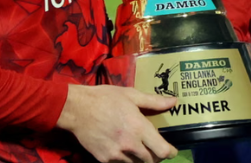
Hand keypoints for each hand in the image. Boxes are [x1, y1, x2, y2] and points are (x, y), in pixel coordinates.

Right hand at [56, 84, 177, 162]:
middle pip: (151, 160)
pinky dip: (124, 158)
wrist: (76, 108)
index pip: (163, 151)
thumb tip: (173, 101)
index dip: (170, 153)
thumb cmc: (104, 98)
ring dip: (139, 158)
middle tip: (152, 147)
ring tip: (135, 147)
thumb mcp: (130, 95)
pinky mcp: (105, 159)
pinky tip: (119, 146)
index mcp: (139, 128)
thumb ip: (153, 101)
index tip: (171, 150)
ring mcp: (117, 154)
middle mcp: (130, 144)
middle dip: (155, 155)